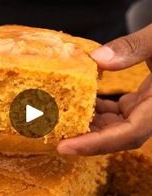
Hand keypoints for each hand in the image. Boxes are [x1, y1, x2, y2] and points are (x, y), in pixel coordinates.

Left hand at [58, 25, 151, 154]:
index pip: (129, 134)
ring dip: (89, 125)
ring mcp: (149, 109)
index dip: (97, 145)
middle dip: (86, 140)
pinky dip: (98, 110)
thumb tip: (97, 60)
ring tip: (61, 118)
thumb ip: (133, 48)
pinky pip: (117, 113)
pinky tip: (81, 101)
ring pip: (116, 127)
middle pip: (118, 137)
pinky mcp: (143, 102)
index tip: (66, 147)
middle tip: (53, 136)